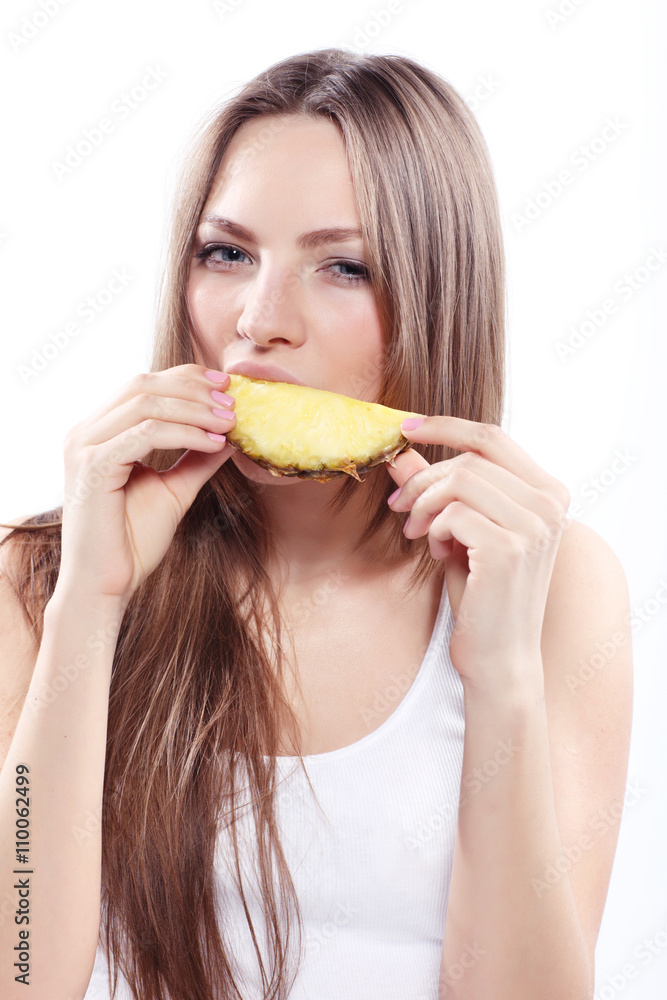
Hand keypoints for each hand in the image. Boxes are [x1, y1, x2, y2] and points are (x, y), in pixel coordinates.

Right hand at [57, 364, 235, 603]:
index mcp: (98, 432)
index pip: (142, 384)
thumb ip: (196, 458)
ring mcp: (84, 447)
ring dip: (195, 409)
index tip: (226, 387)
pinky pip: (145, 434)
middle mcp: (84, 432)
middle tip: (233, 404)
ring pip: (146, 403)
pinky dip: (185, 434)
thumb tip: (229, 432)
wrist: (106, 586)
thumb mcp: (174, 490)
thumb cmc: (132, 542)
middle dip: (194, 390)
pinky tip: (213, 444)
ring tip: (229, 423)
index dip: (186, 379)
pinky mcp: (92, 467)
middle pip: (143, 385)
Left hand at [386, 417, 570, 690]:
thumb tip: (402, 450)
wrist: (500, 657)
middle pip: (470, 459)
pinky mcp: (509, 548)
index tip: (405, 427)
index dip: (445, 426)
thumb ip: (440, 489)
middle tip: (398, 505)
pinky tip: (436, 553)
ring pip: (459, 480)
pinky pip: (452, 513)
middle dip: (423, 478)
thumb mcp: (460, 530)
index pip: (493, 437)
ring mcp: (534, 525)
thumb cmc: (482, 594)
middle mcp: (550, 504)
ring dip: (424, 504)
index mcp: (548, 492)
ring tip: (417, 533)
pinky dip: (433, 529)